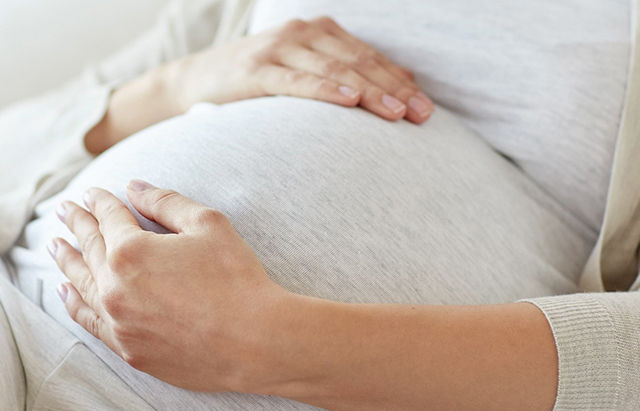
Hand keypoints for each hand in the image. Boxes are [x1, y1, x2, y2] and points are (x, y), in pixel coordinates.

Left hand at [49, 180, 289, 390]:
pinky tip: (66, 292)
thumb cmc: (237, 278)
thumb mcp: (208, 225)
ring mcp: (119, 322)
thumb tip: (134, 187)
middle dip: (77, 224)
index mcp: (132, 251)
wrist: (255, 340)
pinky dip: (74, 304)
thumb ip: (166, 202)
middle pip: (89, 248)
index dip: (101, 201)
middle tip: (64, 209)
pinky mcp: (129, 349)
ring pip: (82, 284)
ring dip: (67, 261)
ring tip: (55, 245)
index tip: (92, 192)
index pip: (110, 218)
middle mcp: (115, 287)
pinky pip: (90, 322)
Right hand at [175, 16, 433, 123]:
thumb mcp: (306, 72)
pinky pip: (298, 80)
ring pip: (335, 69)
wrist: (196, 81)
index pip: (371, 58)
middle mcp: (304, 33)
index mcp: (321, 32)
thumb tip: (401, 81)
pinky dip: (325, 89)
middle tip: (422, 116)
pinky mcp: (257, 70)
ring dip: (370, 91)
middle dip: (395, 90)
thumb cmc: (258, 82)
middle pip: (360, 62)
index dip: (401, 83)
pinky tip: (349, 101)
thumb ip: (348, 73)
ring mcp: (280, 48)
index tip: (427, 111)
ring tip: (397, 114)